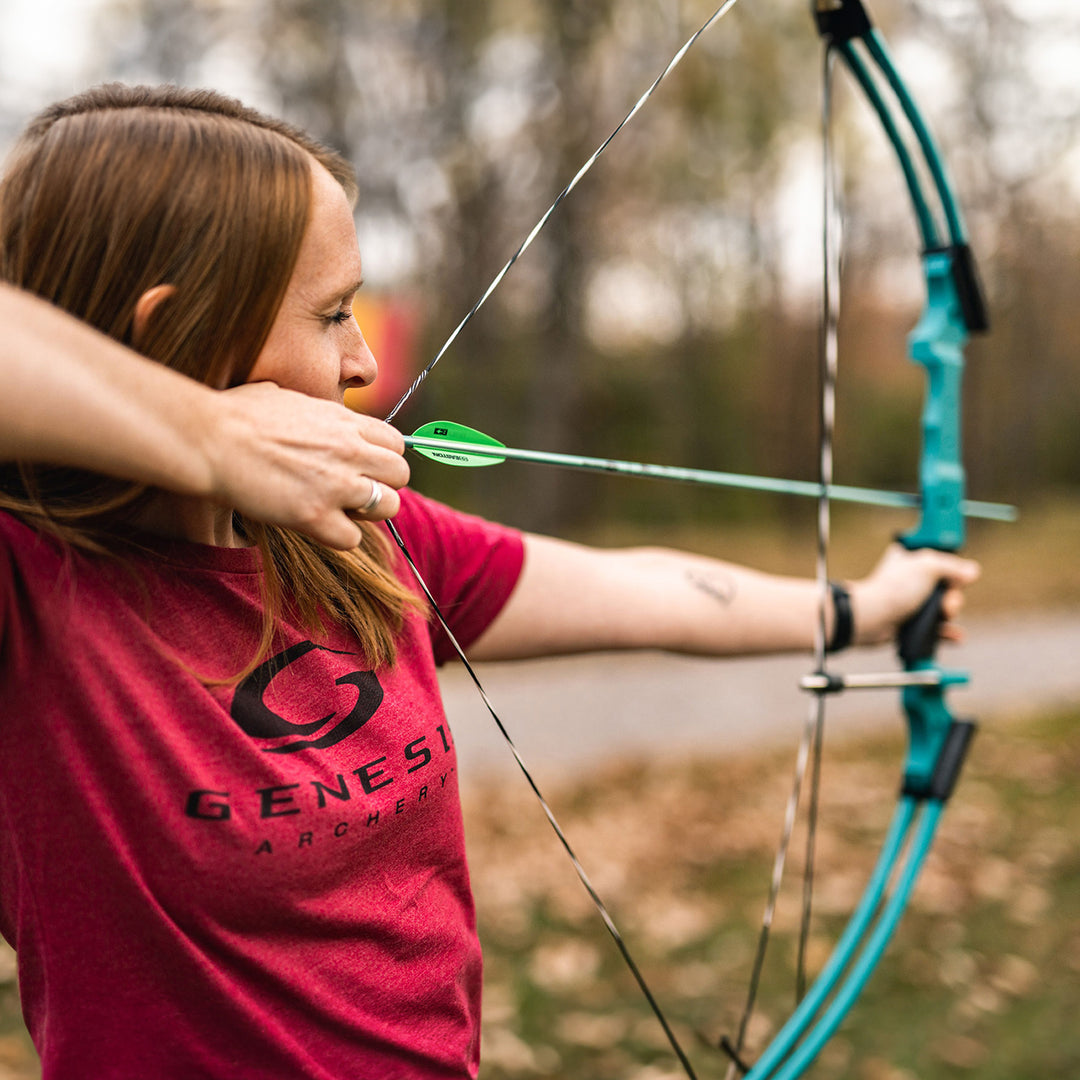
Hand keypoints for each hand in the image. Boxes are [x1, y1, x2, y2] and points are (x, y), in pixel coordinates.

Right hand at [202, 382, 408, 548]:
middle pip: (401, 474)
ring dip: (367, 513)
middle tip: (354, 492)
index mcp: (345, 421)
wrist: (209, 439)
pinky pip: (353, 538)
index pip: (396, 442)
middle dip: (383, 485)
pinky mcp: (315, 516)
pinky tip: (316, 526)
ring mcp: (336, 485)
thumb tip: (311, 411)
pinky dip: (338, 537)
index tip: (363, 466)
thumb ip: (314, 410)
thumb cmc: (236, 415)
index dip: (382, 458)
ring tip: (339, 510)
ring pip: (388, 506)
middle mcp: (349, 451)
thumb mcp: (286, 396)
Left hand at [848, 543, 980, 646]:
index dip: (951, 570)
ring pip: (941, 608)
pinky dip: (946, 632)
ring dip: (949, 614)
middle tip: (946, 605)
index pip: (940, 560)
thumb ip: (952, 566)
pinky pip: (934, 628)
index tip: (954, 578)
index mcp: (910, 559)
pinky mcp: (909, 623)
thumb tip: (972, 572)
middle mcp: (910, 580)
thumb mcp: (928, 566)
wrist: (872, 619)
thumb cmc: (894, 588)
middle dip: (952, 597)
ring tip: (945, 617)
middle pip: (945, 587)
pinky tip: (955, 636)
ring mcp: (909, 602)